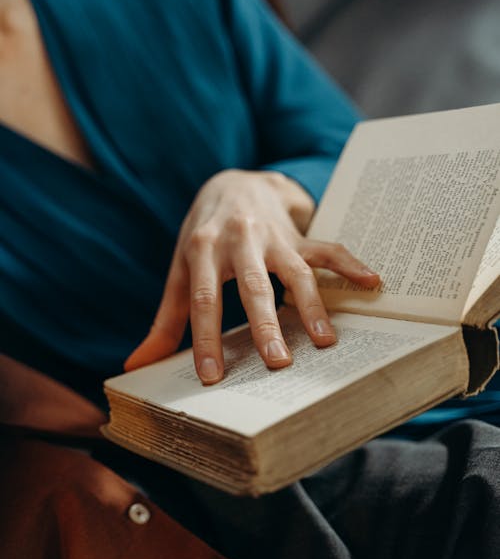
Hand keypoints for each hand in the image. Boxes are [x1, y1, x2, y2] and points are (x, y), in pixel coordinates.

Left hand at [125, 170, 379, 383]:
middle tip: (277, 363)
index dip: (206, 338)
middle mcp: (239, 240)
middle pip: (254, 285)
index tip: (212, 376)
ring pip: (296, 270)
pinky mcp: (300, 235)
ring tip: (326, 341)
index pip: (204, 300)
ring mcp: (274, 237)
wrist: (233, 182)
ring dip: (312, 304)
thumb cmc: (202, 236)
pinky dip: (351, 264)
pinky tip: (373, 282)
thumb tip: (136, 366)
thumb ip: (165, 320)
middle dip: (266, 323)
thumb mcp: (179, 271)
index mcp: (202, 250)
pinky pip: (329, 248)